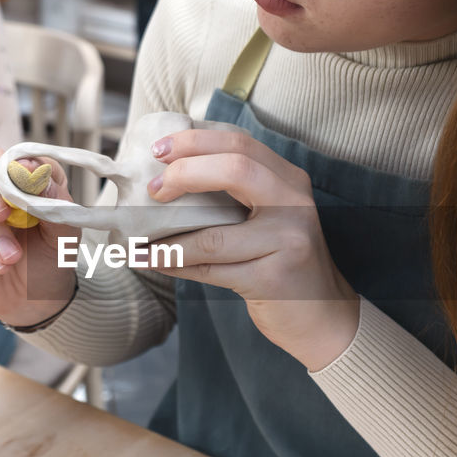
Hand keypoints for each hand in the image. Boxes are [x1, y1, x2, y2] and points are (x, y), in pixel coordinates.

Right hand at [0, 144, 78, 325]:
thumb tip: (38, 177)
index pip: (20, 156)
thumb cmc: (50, 257)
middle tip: (1, 214)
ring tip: (12, 259)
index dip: (22, 167)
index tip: (33, 185)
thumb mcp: (65, 235)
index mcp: (29, 175)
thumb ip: (56, 204)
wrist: (34, 298)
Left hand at [147, 129, 358, 371]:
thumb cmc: (282, 261)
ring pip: (213, 235)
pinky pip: (210, 270)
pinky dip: (175, 264)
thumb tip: (168, 174)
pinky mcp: (273, 279)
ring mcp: (287, 241)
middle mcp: (294, 204)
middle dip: (184, 173)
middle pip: (235, 169)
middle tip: (152, 189)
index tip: (159, 150)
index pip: (240, 144)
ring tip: (134, 239)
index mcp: (289, 181)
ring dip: (166, 239)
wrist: (322, 315)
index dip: (195, 141)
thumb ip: (235, 194)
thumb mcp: (270, 217)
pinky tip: (151, 260)